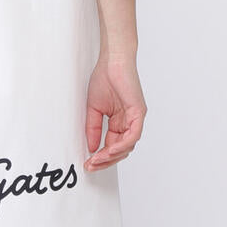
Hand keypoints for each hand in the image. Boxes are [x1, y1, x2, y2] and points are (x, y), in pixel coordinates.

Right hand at [84, 53, 145, 170]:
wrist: (112, 61)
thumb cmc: (104, 79)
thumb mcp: (94, 109)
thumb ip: (94, 129)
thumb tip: (92, 148)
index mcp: (120, 122)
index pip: (113, 146)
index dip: (101, 157)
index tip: (88, 162)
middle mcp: (130, 122)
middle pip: (121, 150)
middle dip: (105, 160)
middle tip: (91, 165)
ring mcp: (136, 118)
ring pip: (128, 146)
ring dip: (112, 156)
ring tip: (97, 159)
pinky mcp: (139, 113)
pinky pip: (132, 135)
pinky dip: (121, 145)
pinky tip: (109, 150)